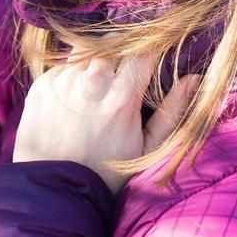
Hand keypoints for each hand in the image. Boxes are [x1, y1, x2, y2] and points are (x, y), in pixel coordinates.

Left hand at [13, 49, 202, 194]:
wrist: (55, 190)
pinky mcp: (42, 85)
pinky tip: (73, 101)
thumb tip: (194, 78)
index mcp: (122, 97)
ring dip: (94, 64)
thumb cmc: (107, 171)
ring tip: (95, 91)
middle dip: (120, 57)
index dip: (147, 54)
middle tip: (119, 79)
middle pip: (113, 45)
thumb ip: (173, 111)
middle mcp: (92, 83)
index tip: (146, 64)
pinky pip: (63, 67)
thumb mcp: (147, 148)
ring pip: (86, 52)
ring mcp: (64, 82)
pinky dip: (71, 77)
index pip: (142, 51)